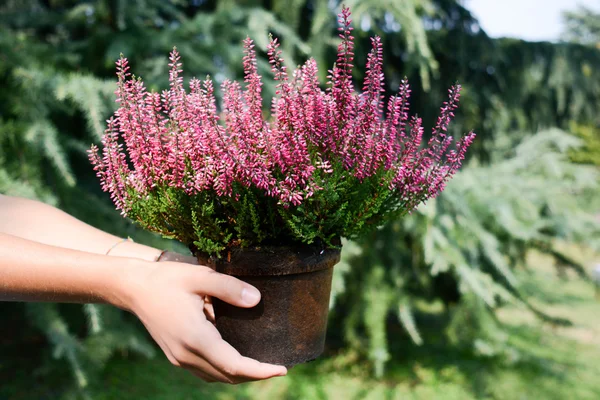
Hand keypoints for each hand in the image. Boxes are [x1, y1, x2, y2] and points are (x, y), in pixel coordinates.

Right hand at [122, 261, 286, 383]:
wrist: (133, 287)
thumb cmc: (166, 279)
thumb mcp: (200, 276)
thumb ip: (229, 287)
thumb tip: (256, 299)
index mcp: (195, 337)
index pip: (234, 365)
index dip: (260, 371)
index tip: (282, 368)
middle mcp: (186, 354)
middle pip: (227, 376)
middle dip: (255, 375)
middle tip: (279, 367)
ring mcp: (179, 357)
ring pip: (215, 377)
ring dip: (240, 375)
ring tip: (262, 365)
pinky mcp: (175, 355)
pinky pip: (205, 371)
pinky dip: (224, 370)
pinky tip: (236, 359)